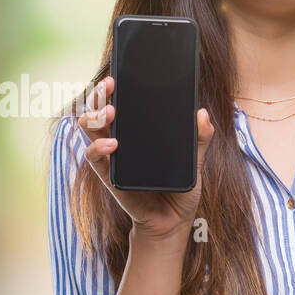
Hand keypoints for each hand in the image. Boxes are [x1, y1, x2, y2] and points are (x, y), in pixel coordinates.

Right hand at [77, 76, 214, 242]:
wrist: (171, 221)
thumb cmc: (179, 188)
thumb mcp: (195, 160)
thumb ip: (200, 138)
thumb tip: (203, 114)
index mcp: (138, 130)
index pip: (122, 102)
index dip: (117, 86)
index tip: (120, 73)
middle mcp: (120, 138)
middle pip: (100, 108)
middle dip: (100, 93)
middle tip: (110, 85)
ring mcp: (111, 155)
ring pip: (91, 128)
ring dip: (95, 116)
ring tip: (110, 113)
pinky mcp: (108, 174)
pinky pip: (94, 156)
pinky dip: (100, 148)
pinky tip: (113, 144)